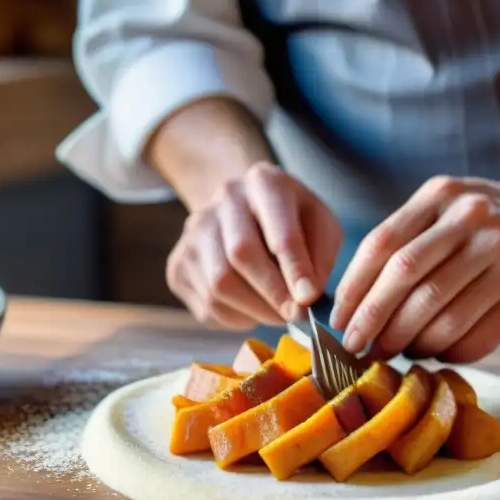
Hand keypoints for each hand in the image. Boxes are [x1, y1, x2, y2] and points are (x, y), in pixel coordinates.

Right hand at [167, 162, 342, 328]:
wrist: (243, 210)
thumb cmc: (291, 221)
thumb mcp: (319, 226)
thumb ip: (320, 257)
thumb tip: (307, 297)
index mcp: (265, 183)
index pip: (279, 231)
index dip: (295, 269)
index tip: (308, 299)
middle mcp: (224, 200)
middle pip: (241, 254)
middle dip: (272, 293)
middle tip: (295, 315)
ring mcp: (194, 231)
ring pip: (219, 284)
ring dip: (255, 310)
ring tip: (277, 314)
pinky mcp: (178, 264)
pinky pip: (206, 304)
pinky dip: (235, 316)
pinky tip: (251, 308)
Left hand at [330, 176, 499, 361]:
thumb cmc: (485, 226)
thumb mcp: (446, 210)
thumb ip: (403, 241)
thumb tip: (351, 306)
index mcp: (442, 195)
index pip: (383, 245)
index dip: (354, 289)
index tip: (339, 321)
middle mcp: (476, 220)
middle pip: (407, 279)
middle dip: (374, 321)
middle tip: (359, 347)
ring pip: (441, 316)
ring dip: (410, 343)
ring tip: (396, 351)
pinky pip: (476, 339)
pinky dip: (447, 353)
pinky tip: (436, 352)